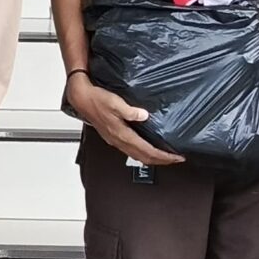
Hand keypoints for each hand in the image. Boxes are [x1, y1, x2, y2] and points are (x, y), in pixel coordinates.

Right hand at [69, 76, 184, 165]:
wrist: (81, 98)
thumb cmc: (97, 99)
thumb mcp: (115, 102)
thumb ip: (130, 111)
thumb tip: (144, 115)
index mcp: (122, 134)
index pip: (148, 151)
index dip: (164, 156)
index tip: (177, 157)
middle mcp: (119, 140)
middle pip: (144, 157)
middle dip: (161, 161)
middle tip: (175, 159)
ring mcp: (115, 140)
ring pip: (137, 156)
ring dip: (152, 158)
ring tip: (164, 156)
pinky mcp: (113, 136)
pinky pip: (131, 150)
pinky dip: (143, 153)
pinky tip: (145, 148)